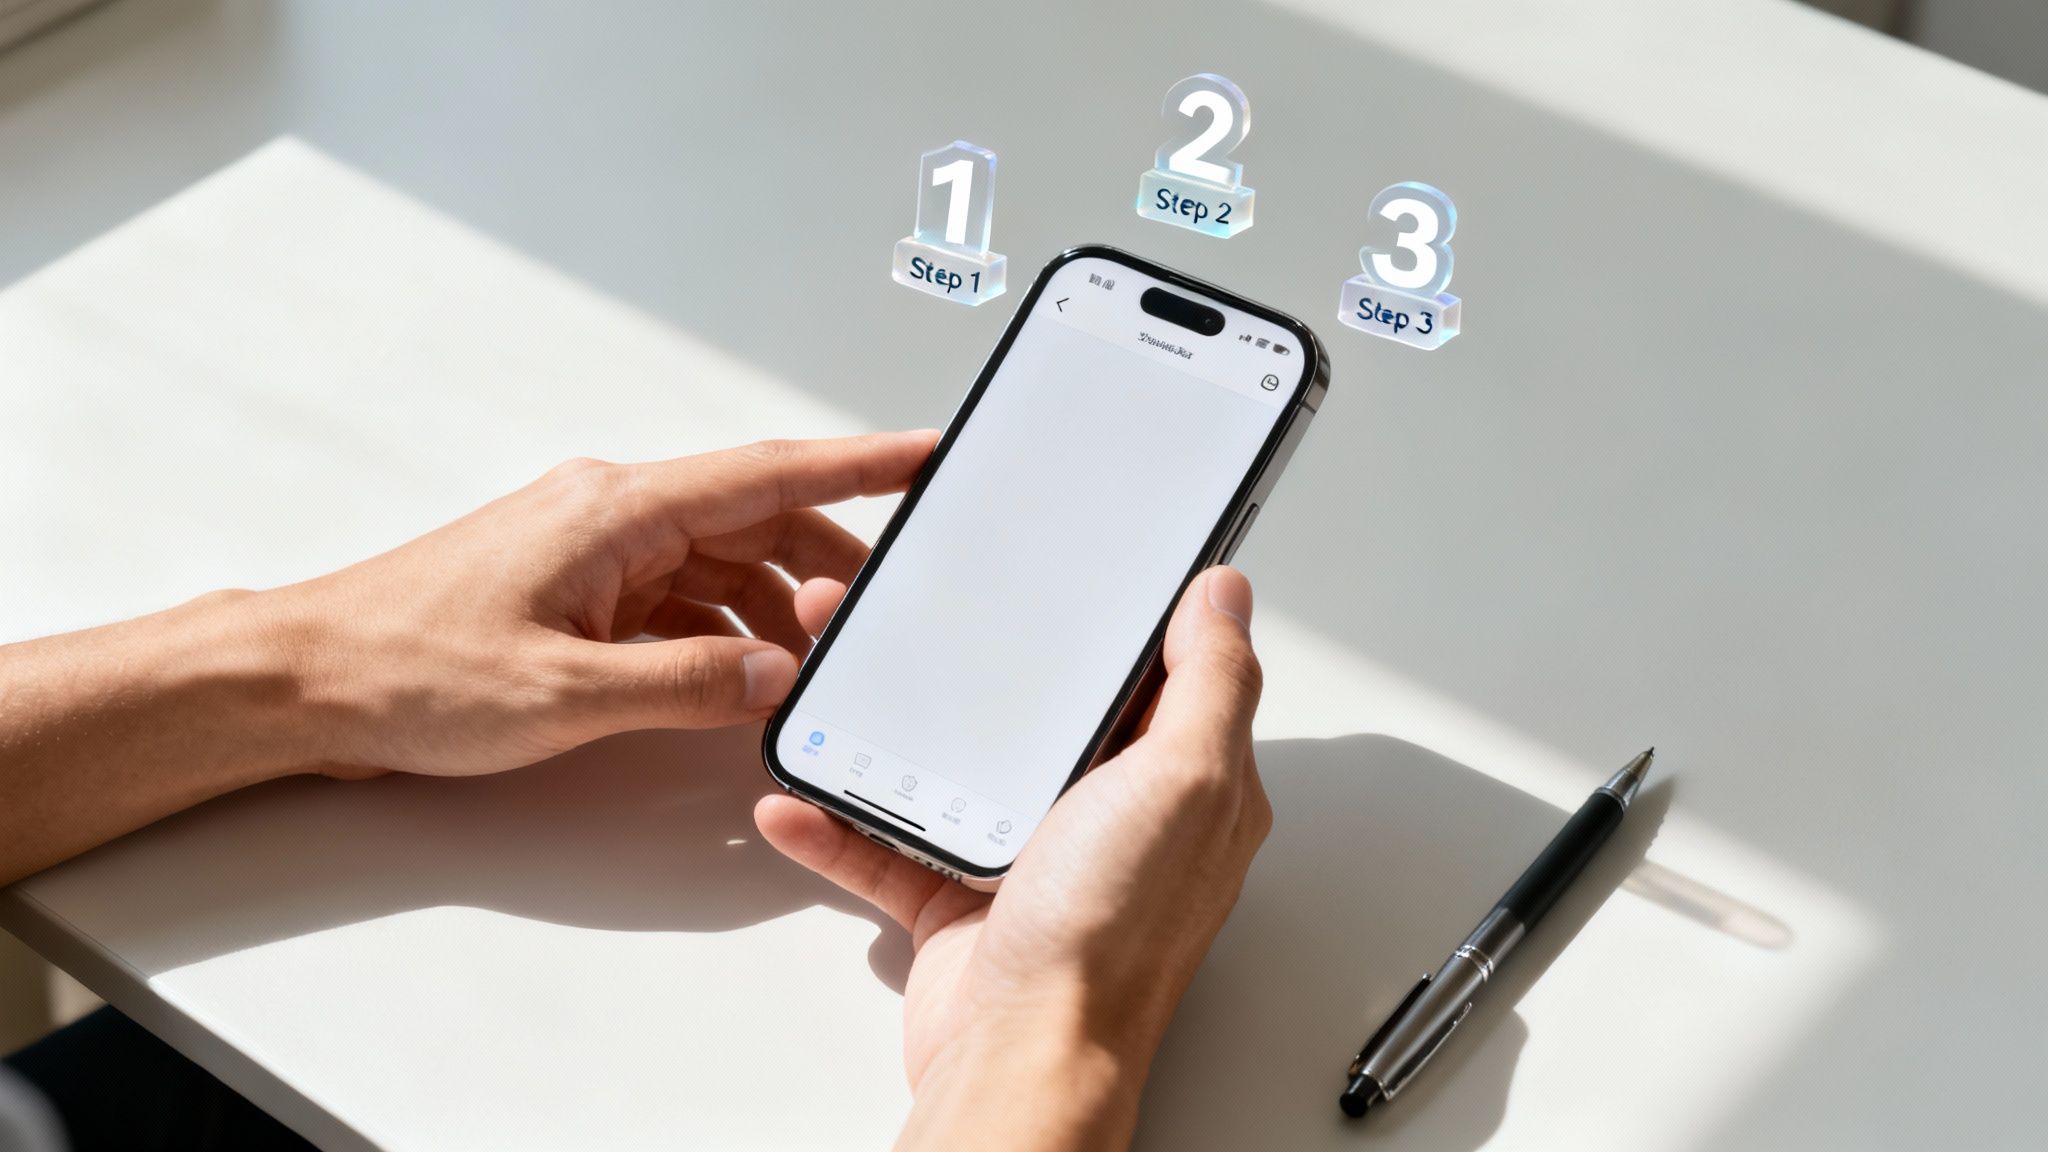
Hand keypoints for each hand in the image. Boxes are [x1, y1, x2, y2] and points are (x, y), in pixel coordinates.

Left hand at [266, 432, 935, 776]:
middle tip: (891, 609)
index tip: (930, 451)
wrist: (304, 682)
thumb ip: (688, 682)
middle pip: (756, 521)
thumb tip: (776, 672)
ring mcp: (593, 551)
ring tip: (816, 666)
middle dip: (829, 564)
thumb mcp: (563, 693)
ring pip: (721, 564)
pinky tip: (740, 679)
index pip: (769, 474)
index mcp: (618, 510)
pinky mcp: (575, 592)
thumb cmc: (408, 669)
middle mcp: (612, 514)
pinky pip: (677, 599)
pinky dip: (721, 634)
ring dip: (773, 609)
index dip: (861, 464)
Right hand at [755, 566, 1270, 1150]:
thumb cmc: (1107, 937)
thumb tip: (1225, 596)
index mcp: (1176, 785)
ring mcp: (1032, 860)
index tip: (1068, 571)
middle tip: (921, 610)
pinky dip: (842, 821)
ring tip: (841, 677)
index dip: (1118, 619)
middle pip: (1040, 712)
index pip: (1158, 676)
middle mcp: (1110, 819)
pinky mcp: (962, 902)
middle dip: (980, 660)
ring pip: (955, 768)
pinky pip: (892, 844)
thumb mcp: (1183, 783)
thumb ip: (1211, 683)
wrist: (1020, 1057)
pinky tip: (803, 791)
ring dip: (892, 726)